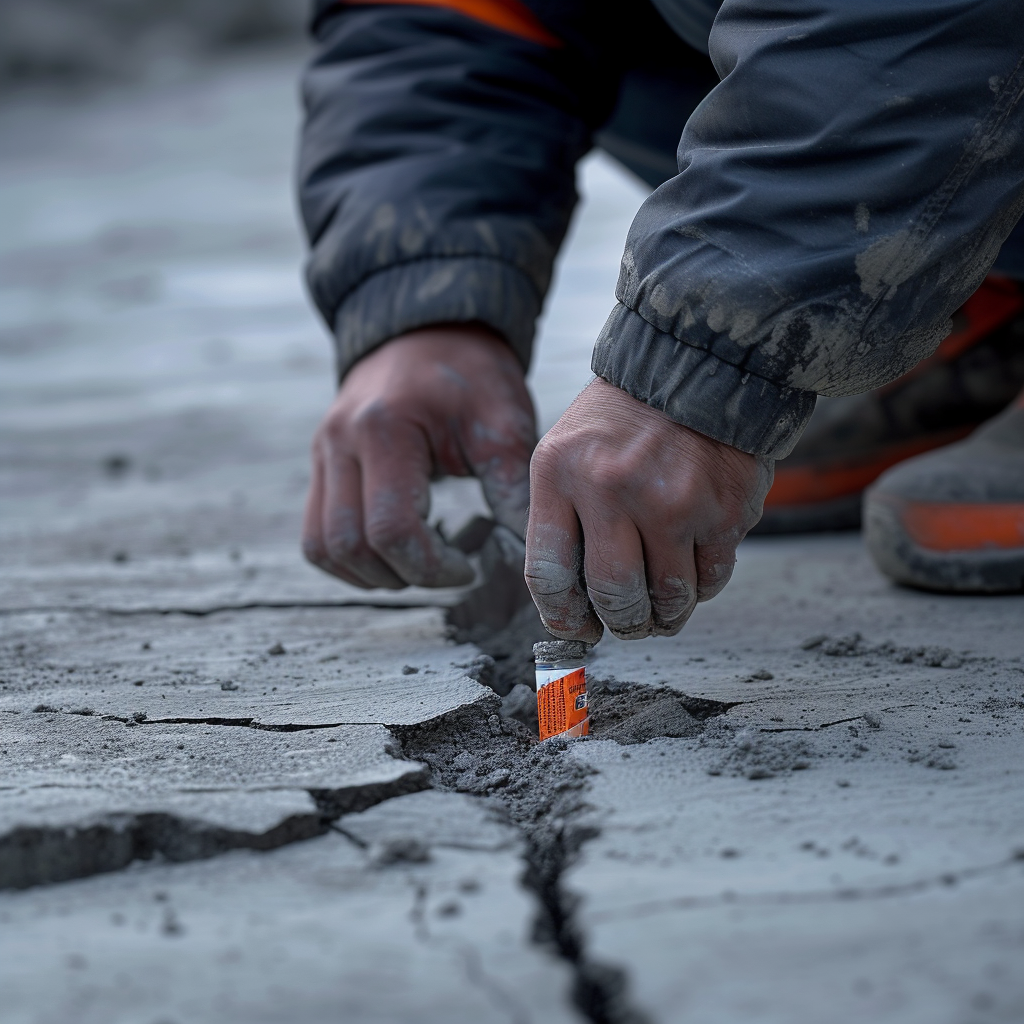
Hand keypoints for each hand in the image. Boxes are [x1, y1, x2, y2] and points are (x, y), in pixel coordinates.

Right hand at [303, 325, 534, 587]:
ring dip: (371, 574)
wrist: (430, 331)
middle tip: (448, 569)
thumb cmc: (472, 377)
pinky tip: (396, 550)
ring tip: (421, 562)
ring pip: (322, 547)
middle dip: (403, 575)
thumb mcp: (503, 422)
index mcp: (384, 430)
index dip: (431, 567)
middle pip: (348, 546)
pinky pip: (316, 533)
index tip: (469, 568)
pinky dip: (351, 558)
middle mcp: (340, 442)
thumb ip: (511, 488)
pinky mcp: (321, 464)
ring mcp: (323, 453)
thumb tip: (530, 553)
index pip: (390, 530)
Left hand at [525, 378, 772, 640]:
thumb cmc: (622, 421)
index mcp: (559, 473)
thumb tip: (571, 607)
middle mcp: (612, 488)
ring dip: (665, 615)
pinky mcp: (724, 509)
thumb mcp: (566, 453)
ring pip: (668, 599)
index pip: (548, 574)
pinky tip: (692, 567)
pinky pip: (712, 581)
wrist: (696, 366)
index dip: (562, 616)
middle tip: (627, 622)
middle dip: (621, 623)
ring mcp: (673, 500)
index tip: (575, 627)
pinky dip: (701, 587)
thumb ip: (560, 522)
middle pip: (613, 596)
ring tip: (662, 607)